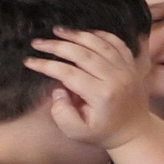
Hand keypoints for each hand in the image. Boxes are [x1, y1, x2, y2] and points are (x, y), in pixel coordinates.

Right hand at [25, 28, 153, 149]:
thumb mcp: (77, 132)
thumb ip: (62, 113)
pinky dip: (101, 35)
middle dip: (57, 46)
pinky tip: (84, 33)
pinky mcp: (132, 65)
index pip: (69, 73)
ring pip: (101, 44)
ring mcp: (127, 69)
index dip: (46, 65)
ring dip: (77, 35)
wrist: (134, 131)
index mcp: (102, 94)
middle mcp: (116, 78)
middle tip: (37, 42)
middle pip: (84, 54)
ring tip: (57, 31)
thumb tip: (58, 89)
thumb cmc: (102, 132)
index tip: (29, 61)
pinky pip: (118, 44)